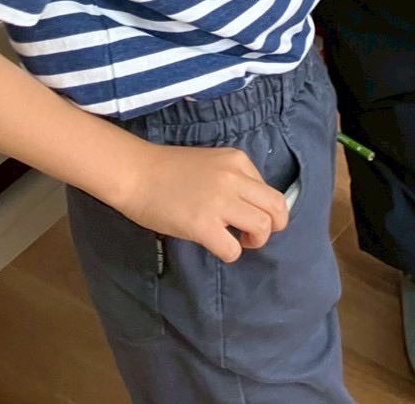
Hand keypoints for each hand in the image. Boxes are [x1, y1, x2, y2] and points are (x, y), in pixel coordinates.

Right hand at [112, 143, 289, 262]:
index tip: (248, 217)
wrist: (137, 174)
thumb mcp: (213, 163)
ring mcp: (220, 202)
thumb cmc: (170, 170)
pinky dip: (230, 253)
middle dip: (274, 226)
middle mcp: (234, 178)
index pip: (270, 190)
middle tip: (254, 235)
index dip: (264, 209)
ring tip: (238, 241)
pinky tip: (217, 245)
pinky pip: (233, 249)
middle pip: (277, 207)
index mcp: (238, 160)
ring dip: (256, 241)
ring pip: (263, 227)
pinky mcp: (202, 225)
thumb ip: (234, 179)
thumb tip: (250, 205)